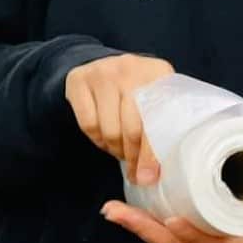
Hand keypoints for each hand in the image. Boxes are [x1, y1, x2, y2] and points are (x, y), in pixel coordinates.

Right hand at [65, 54, 172, 183]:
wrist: (107, 64)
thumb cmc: (140, 90)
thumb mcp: (157, 97)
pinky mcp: (79, 80)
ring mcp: (103, 72)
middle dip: (133, 157)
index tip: (149, 177)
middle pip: (132, 128)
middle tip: (135, 169)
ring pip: (109, 129)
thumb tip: (153, 174)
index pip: (158, 120)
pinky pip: (88, 124)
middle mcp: (132, 69)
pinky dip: (97, 139)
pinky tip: (105, 139)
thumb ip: (164, 125)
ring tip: (121, 151)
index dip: (152, 154)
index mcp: (160, 73)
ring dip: (115, 149)